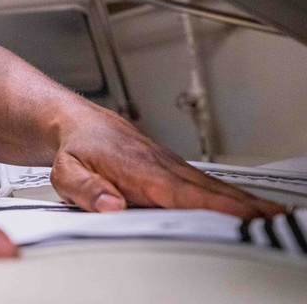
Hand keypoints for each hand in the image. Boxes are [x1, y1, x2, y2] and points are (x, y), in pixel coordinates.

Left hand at [50, 107, 285, 218]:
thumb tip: (110, 204)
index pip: (180, 191)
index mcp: (136, 168)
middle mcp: (158, 164)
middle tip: (272, 218)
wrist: (75, 122)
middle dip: (240, 204)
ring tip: (272, 214)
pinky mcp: (171, 168)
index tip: (239, 214)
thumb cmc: (74, 148)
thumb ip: (87, 189)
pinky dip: (228, 195)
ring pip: (210, 184)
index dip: (211, 205)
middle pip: (206, 188)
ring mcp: (168, 164)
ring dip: (242, 199)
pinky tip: (246, 206)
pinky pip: (203, 184)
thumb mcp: (67, 171)